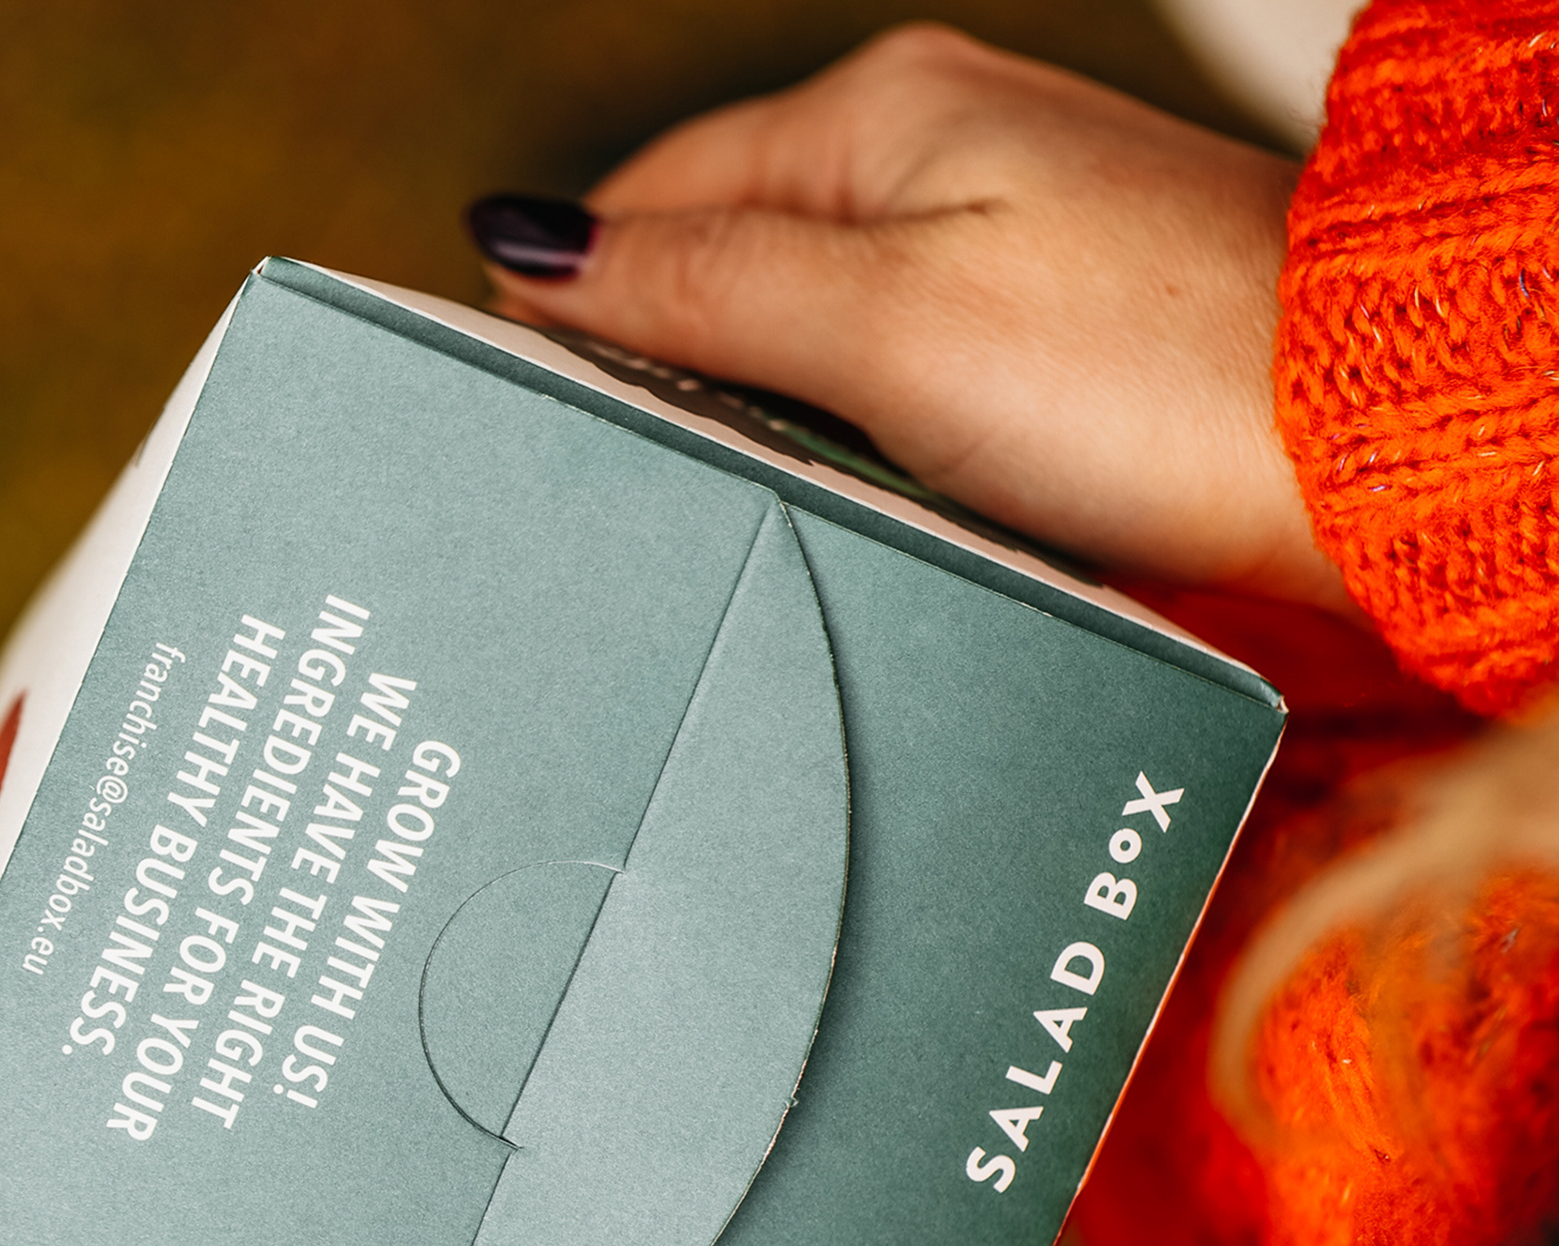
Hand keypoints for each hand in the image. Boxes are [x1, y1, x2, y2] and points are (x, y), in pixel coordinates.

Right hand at [476, 25, 1348, 612]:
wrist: (1362, 445)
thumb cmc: (1143, 378)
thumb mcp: (887, 328)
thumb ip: (705, 285)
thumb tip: (533, 246)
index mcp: (880, 116)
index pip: (658, 194)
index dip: (575, 295)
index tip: (516, 403)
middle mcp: (937, 150)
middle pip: (728, 250)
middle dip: (657, 354)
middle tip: (600, 474)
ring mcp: (997, 232)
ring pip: (808, 314)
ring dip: (748, 400)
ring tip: (701, 496)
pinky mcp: (1045, 320)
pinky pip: (887, 361)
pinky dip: (837, 422)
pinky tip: (824, 487)